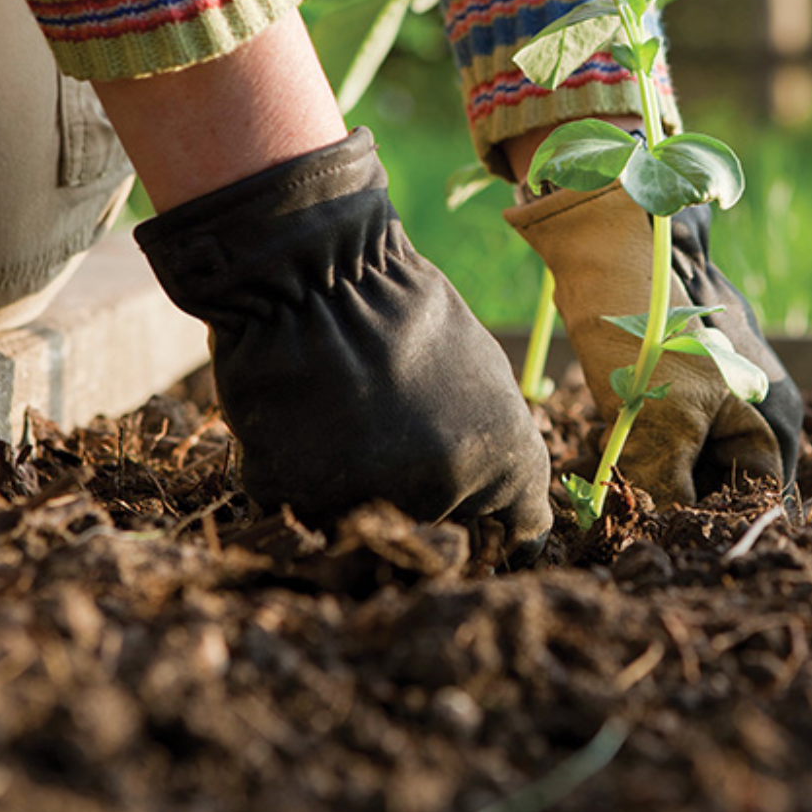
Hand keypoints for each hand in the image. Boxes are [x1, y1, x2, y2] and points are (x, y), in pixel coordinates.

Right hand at [137, 128, 551, 565]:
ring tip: (343, 418)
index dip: (495, 519)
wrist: (316, 276)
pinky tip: (299, 418)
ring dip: (357, 489)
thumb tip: (509, 503)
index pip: (518, 534)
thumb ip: (499, 446)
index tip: (476, 506)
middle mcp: (444, 499)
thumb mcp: (485, 372)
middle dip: (423, 500)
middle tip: (394, 439)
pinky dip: (299, 472)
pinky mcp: (293, 498)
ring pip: (366, 524)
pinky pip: (302, 502)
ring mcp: (367, 504)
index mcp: (505, 468)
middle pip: (439, 532)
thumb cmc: (408, 312)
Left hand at [505, 184, 801, 507]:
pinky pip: (684, 419)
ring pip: (700, 448)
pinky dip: (656, 434)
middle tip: (636, 502)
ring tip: (625, 468)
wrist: (632, 240)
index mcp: (775, 418)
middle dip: (684, 492)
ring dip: (665, 464)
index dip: (709, 518)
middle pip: (729, 474)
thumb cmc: (650, 331)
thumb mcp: (658, 422)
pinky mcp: (700, 366)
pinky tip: (622, 433)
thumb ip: (666, 487)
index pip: (757, 498)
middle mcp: (765, 404)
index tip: (662, 529)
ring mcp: (733, 381)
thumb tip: (659, 534)